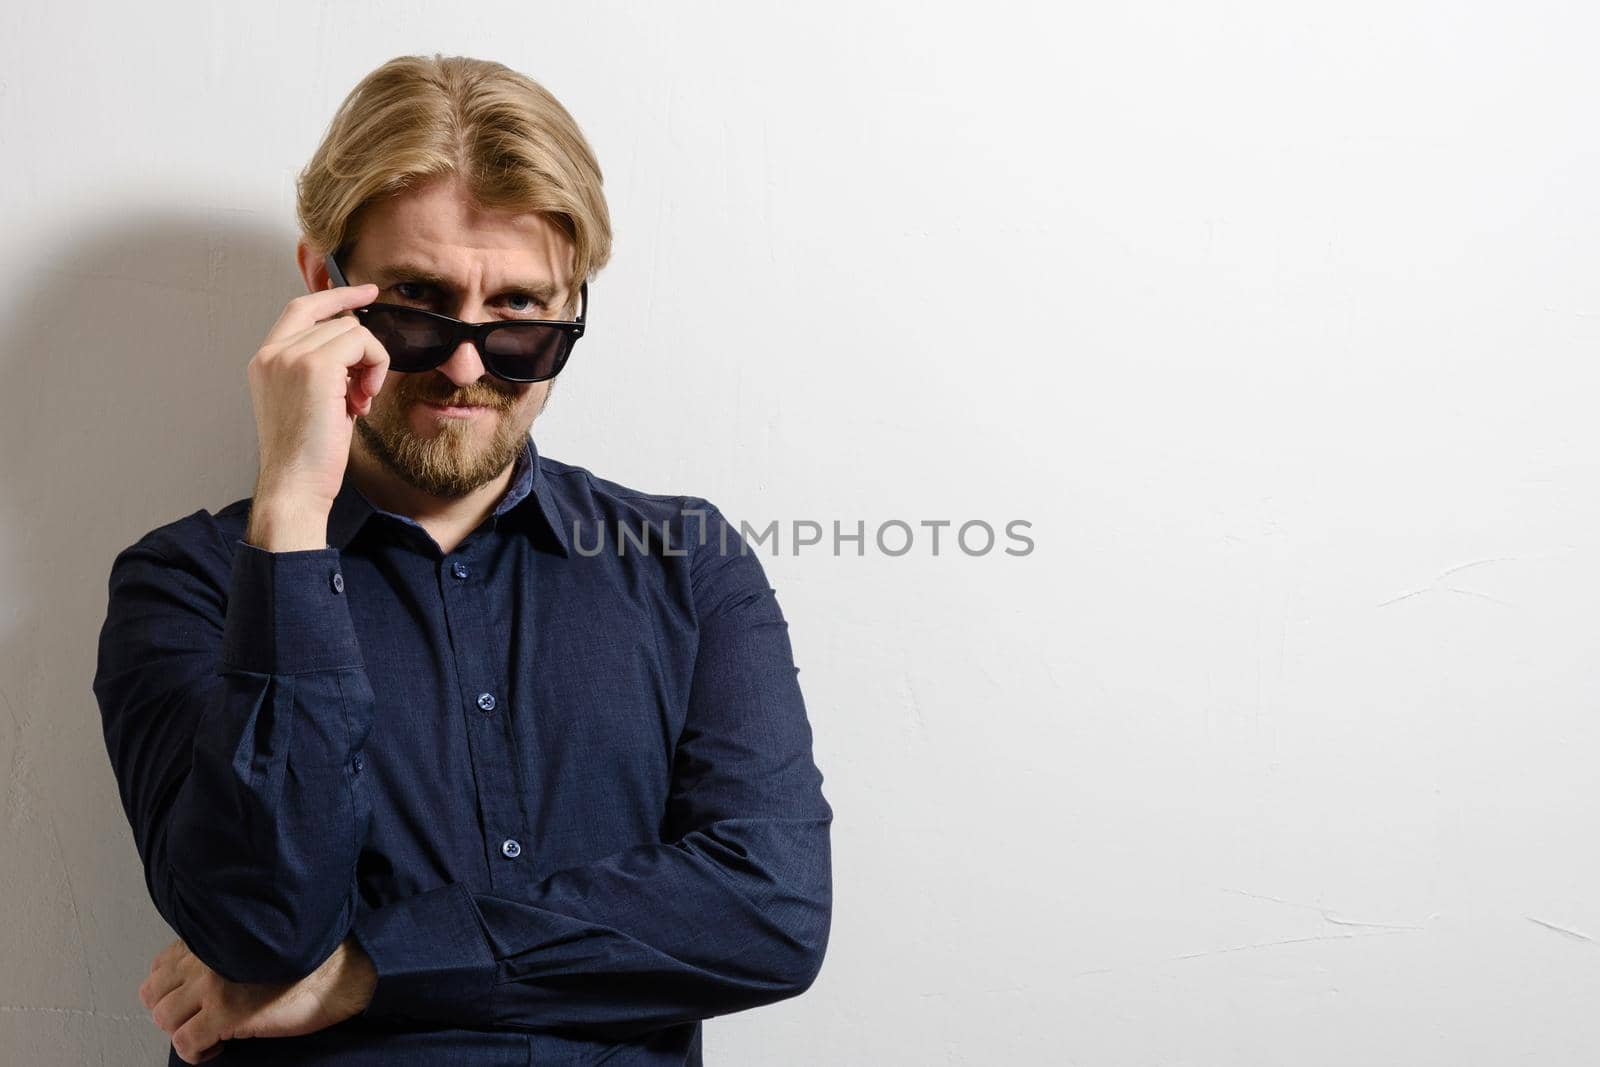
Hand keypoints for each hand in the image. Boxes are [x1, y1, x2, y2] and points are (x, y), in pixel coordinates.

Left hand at [138, 936, 377, 1063]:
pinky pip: (186, 1043)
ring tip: (208, 1035)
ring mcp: (213, 986)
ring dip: (183, 1032)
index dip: (168, 990)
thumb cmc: (311, 958)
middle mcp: (207, 958)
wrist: (340, 972)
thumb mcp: (260, 945)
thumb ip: (228, 951)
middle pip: (154, 995)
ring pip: (165, 1019)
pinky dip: (197, 1053)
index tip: (188, 1001)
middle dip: (170, 1013)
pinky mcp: (226, 1014)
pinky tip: (219, 1048)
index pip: (161, 966)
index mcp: (216, 937)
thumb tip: (202, 979)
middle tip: (196, 1021)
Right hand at [247, 280, 386, 523]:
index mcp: (266, 360)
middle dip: (362, 353)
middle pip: (336, 320)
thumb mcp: (314, 400)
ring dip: (370, 364)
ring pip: (353, 330)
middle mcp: (272, 353)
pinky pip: (362, 342)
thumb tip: (357, 342)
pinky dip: (374, 366)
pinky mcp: (313, 365)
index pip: (302, 307)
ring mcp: (290, 356)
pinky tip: (363, 400)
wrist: (295, 485)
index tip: (367, 293)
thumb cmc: (308, 454)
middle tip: (363, 390)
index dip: (335, 296)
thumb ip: (325, 368)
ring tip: (359, 401)